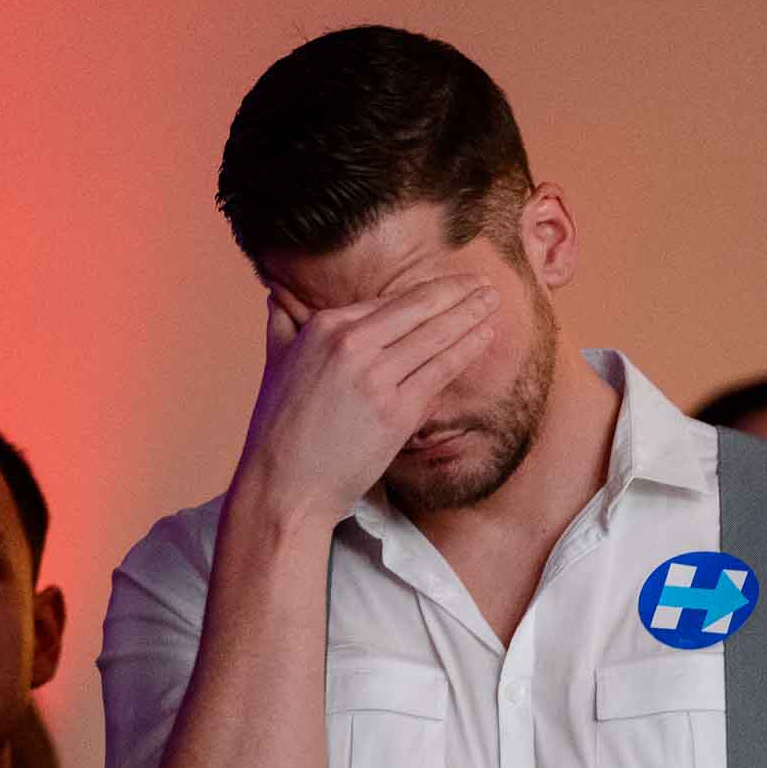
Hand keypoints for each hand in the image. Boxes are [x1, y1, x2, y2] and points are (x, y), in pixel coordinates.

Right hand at [232, 275, 498, 525]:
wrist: (284, 486)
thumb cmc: (278, 430)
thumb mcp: (274, 364)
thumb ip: (281, 325)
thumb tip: (276, 293)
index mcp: (324, 328)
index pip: (387, 302)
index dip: (424, 293)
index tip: (447, 287)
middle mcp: (351, 345)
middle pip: (418, 310)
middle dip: (457, 293)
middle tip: (485, 281)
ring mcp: (377, 378)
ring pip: (435, 337)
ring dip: (470, 316)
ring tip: (493, 300)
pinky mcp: (397, 412)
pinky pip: (440, 373)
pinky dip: (466, 350)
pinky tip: (485, 336)